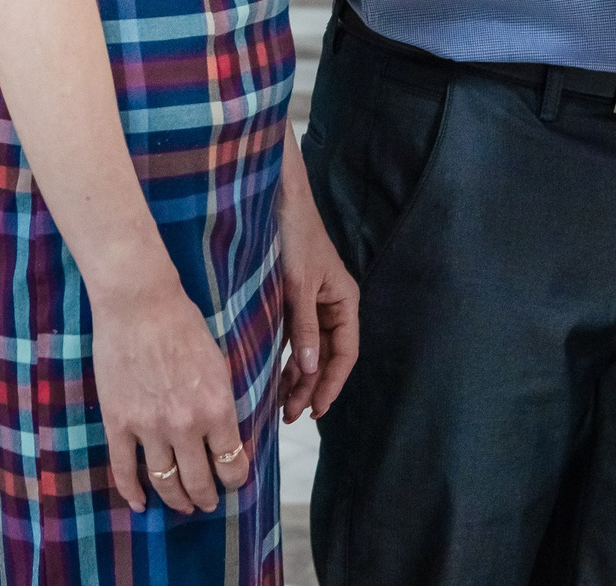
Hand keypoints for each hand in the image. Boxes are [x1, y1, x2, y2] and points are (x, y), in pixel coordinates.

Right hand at [91, 276, 248, 515]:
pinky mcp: (118, 422)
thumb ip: (222, 404)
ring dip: (176, 500)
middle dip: (207, 497)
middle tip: (207, 501)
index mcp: (217, 409)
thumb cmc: (184, 325)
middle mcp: (185, 426)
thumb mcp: (219, 365)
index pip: (232, 464)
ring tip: (181, 505)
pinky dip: (132, 492)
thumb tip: (226, 435)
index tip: (231, 481)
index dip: (234, 480)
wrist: (139, 303)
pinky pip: (124, 469)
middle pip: (199, 482)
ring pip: (165, 483)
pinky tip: (139, 503)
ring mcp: (148, 427)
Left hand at [275, 138, 359, 422]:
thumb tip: (308, 370)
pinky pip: (291, 336)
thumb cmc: (294, 238)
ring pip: (307, 350)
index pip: (345, 354)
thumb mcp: (299, 286)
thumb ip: (304, 328)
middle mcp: (331, 306)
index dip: (332, 384)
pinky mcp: (290, 298)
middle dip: (310, 387)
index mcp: (344, 302)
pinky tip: (270, 376)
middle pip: (325, 357)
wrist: (275, 199)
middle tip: (289, 417)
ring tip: (279, 406)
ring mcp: (311, 303)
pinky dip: (282, 356)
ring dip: (295, 377)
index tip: (316, 410)